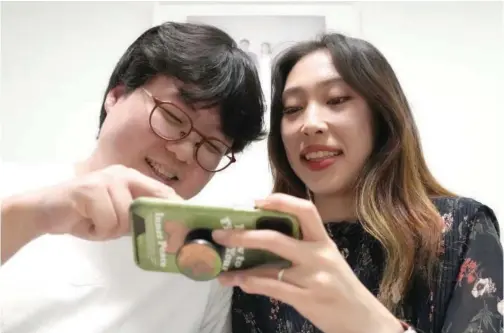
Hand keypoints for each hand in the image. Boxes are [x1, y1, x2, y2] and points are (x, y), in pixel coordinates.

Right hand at [36, 164, 181, 239]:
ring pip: (126, 217)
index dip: (175, 207)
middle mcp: (122, 174)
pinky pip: (108, 221)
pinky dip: (98, 231)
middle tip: (121, 231)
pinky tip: (86, 223)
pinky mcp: (90, 190)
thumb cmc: (85, 215)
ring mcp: (106, 180)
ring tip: (95, 224)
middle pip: (148, 203)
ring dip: (110, 230)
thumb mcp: (116, 216)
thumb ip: (137, 217)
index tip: (184, 223)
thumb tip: (164, 229)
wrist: (44, 211)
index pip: (162, 191)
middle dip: (140, 223)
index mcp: (131, 178)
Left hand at [212, 193, 402, 332]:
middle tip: (221, 233)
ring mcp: (314, 278)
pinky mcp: (308, 300)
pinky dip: (251, 283)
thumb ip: (302, 248)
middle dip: (244, 235)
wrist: (363, 320)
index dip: (280, 201)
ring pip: (269, 266)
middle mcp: (319, 256)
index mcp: (324, 241)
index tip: (255, 201)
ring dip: (239, 267)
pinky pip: (273, 288)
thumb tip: (262, 238)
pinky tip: (238, 282)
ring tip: (219, 267)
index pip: (305, 210)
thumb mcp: (327, 261)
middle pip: (277, 238)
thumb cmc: (341, 287)